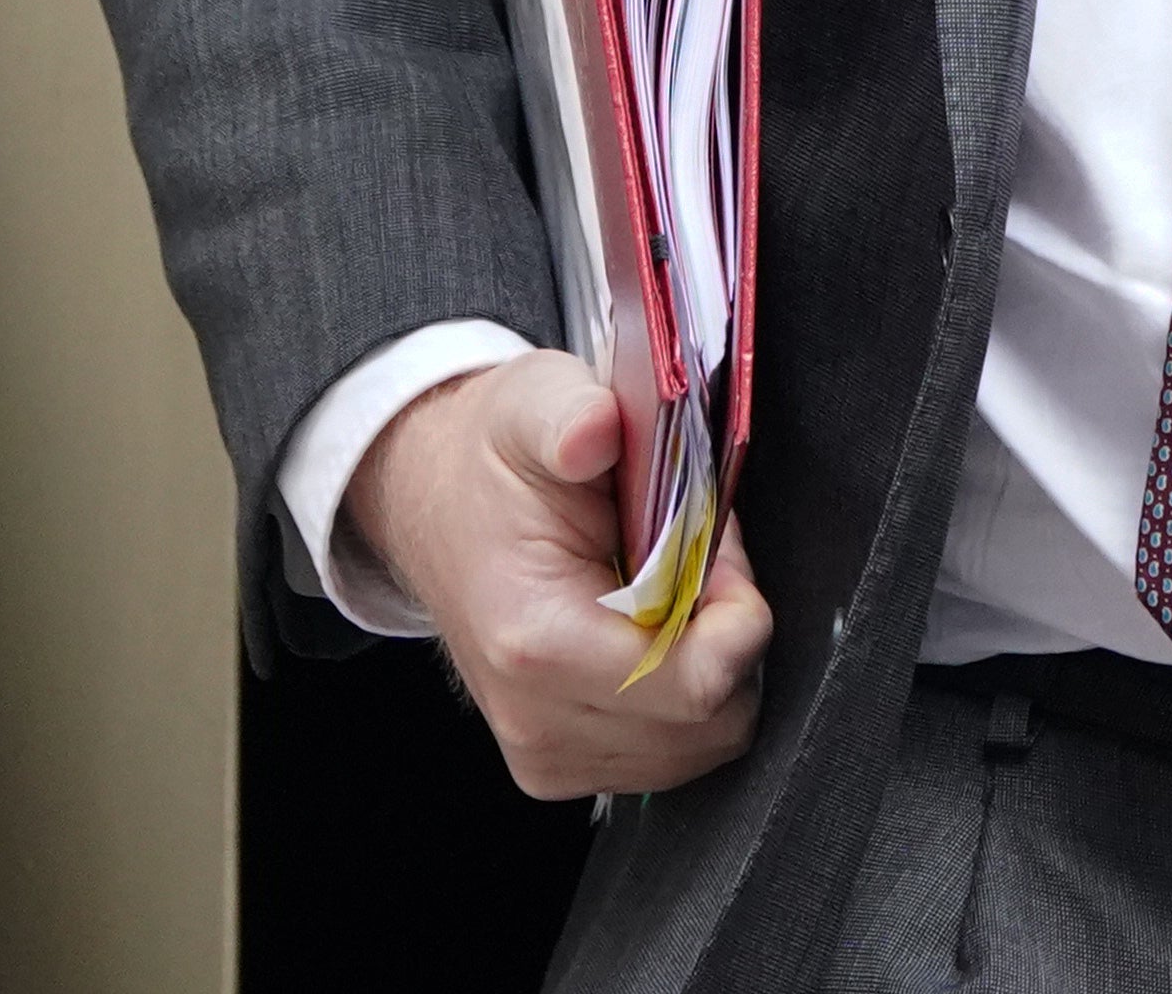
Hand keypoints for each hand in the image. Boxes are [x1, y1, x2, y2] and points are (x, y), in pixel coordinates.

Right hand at [343, 348, 771, 799]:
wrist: (433, 508)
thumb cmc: (490, 466)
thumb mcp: (534, 406)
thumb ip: (574, 417)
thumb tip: (598, 429)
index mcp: (536, 640)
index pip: (699, 685)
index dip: (739, 614)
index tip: (716, 556)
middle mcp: (536, 718)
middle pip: (713, 723)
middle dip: (730, 638)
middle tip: (694, 568)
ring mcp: (546, 754)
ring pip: (703, 745)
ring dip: (711, 667)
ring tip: (666, 596)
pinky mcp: (559, 766)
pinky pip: (670, 754)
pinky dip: (685, 696)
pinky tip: (651, 636)